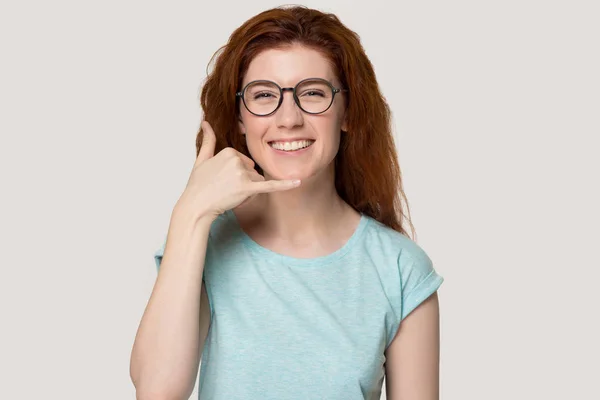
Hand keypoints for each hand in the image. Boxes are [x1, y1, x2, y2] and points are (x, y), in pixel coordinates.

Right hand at [175, 121, 300, 221]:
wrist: (196, 205)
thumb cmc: (198, 185)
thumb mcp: (202, 159)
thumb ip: (208, 140)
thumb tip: (206, 123)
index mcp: (229, 151)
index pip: (245, 162)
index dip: (236, 174)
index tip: (221, 179)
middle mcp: (237, 159)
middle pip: (253, 171)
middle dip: (244, 182)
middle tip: (224, 188)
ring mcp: (242, 174)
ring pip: (257, 182)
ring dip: (248, 191)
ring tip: (229, 194)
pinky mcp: (247, 188)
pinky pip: (270, 185)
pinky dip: (285, 185)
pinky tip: (298, 182)